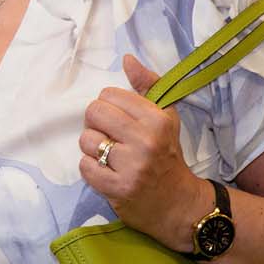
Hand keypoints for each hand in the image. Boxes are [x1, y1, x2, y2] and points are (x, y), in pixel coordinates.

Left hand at [77, 55, 212, 252]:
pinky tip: (106, 171)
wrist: (179, 204)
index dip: (108, 105)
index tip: (118, 119)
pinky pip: (85, 166)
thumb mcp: (165, 117)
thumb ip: (148, 85)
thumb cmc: (167, 155)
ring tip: (109, 156)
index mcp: (157, 119)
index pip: (108, 95)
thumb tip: (127, 59)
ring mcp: (132, 166)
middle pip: (94, 113)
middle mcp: (145, 141)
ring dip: (92, 148)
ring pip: (86, 140)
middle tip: (109, 136)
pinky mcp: (118, 189)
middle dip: (96, 123)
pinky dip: (91, 168)